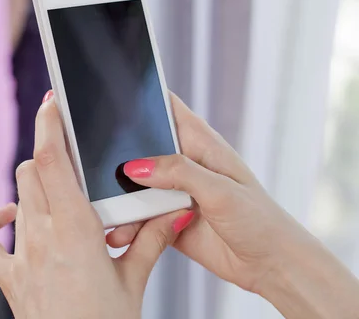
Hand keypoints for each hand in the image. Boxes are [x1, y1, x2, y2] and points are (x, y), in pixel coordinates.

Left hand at [0, 92, 192, 318]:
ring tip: (59, 188)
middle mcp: (42, 236)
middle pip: (31, 170)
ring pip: (17, 196)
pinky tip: (12, 215)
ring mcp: (21, 256)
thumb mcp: (135, 280)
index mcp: (76, 230)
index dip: (49, 123)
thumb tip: (176, 208)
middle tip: (68, 145)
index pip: (51, 160)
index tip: (53, 100)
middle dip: (47, 148)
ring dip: (34, 183)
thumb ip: (153, 238)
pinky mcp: (9, 276)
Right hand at [107, 94, 315, 294]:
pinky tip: (118, 232)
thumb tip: (136, 166)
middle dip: (118, 153)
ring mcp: (173, 192)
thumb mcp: (220, 191)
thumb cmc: (260, 221)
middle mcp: (183, 164)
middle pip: (141, 147)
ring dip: (118, 195)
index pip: (167, 108)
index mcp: (200, 144)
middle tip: (93, 162)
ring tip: (102, 208)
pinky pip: (138, 217)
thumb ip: (179, 173)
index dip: (143, 97)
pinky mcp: (166, 219)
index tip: (114, 97)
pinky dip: (126, 224)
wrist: (270, 266)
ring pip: (134, 185)